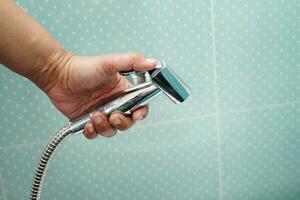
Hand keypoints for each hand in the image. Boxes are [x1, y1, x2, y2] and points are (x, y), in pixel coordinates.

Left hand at [37, 51, 156, 138]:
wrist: (58, 75)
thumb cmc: (83, 67)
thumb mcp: (110, 63)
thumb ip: (132, 61)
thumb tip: (153, 62)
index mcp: (123, 91)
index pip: (139, 106)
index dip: (141, 113)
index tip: (137, 114)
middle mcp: (114, 104)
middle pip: (127, 122)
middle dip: (122, 123)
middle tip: (113, 115)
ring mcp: (101, 113)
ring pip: (111, 130)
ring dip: (105, 127)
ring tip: (95, 116)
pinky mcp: (88, 121)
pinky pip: (95, 134)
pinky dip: (93, 132)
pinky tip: (88, 123)